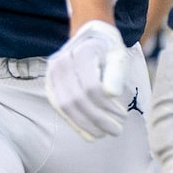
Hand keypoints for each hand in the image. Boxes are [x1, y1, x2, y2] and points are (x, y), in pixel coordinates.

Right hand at [46, 19, 136, 140]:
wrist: (86, 39)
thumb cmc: (107, 50)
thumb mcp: (118, 56)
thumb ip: (117, 73)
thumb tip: (112, 93)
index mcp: (81, 52)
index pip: (92, 87)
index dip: (107, 106)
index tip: (123, 115)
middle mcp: (62, 62)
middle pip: (77, 98)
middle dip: (98, 118)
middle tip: (117, 130)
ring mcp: (52, 74)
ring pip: (65, 105)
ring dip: (85, 124)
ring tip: (104, 133)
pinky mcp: (49, 85)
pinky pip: (59, 107)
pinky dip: (74, 122)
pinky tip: (89, 132)